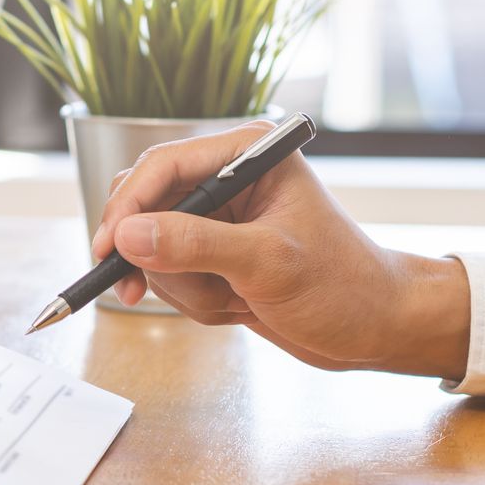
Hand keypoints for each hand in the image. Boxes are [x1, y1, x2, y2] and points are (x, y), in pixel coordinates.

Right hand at [94, 122, 470, 375]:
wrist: (375, 329)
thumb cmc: (344, 285)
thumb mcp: (267, 264)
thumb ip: (195, 245)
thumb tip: (128, 236)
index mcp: (250, 154)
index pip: (164, 165)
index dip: (128, 206)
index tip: (108, 247)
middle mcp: (231, 179)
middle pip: (146, 206)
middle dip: (156, 256)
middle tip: (141, 290)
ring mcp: (221, 220)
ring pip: (154, 249)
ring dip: (184, 287)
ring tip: (233, 300)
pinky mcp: (216, 255)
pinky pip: (172, 276)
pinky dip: (194, 301)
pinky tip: (235, 307)